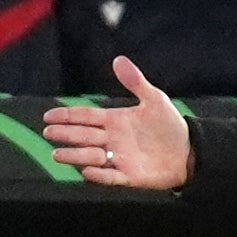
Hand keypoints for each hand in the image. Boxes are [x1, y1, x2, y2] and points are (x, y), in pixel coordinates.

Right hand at [42, 56, 191, 188]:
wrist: (189, 152)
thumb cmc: (170, 125)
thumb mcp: (155, 99)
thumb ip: (135, 82)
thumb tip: (118, 59)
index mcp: (115, 120)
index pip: (85, 117)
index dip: (67, 116)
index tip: (48, 116)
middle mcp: (113, 139)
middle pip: (83, 136)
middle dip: (65, 135)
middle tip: (47, 133)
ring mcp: (120, 158)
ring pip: (92, 156)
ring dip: (75, 156)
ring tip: (57, 155)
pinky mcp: (130, 176)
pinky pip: (112, 177)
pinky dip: (100, 175)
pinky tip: (87, 172)